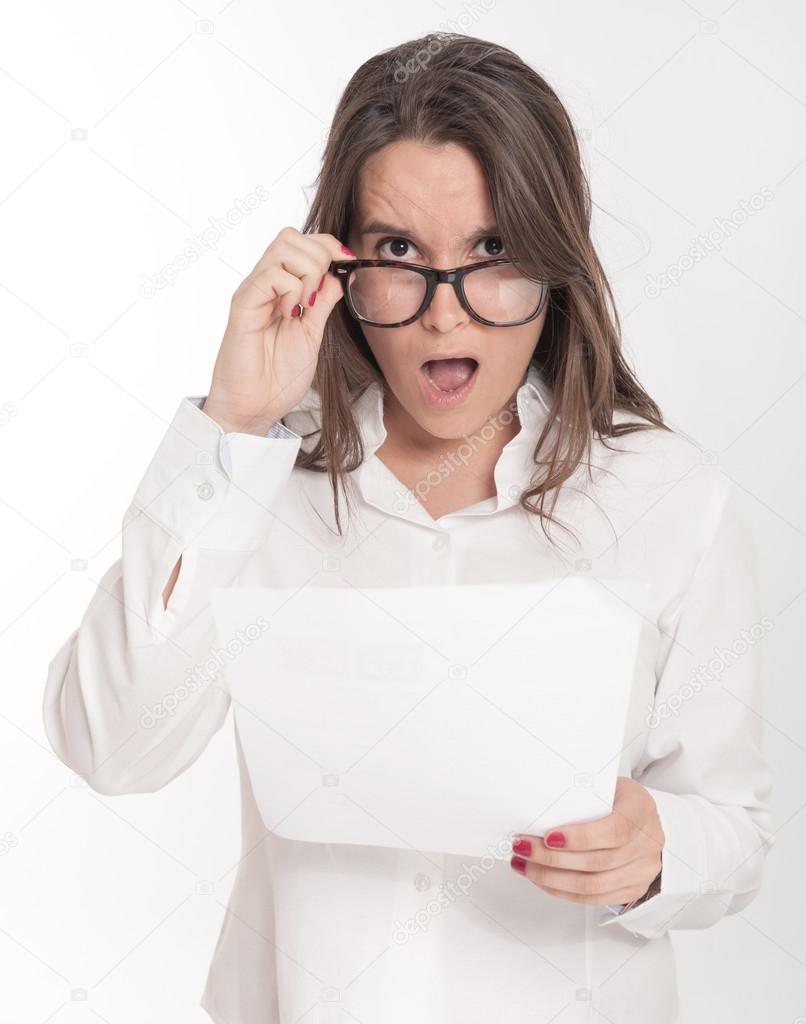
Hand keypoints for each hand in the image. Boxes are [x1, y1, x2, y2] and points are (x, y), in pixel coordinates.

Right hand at [202, 227, 351, 434]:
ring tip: (303, 307)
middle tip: (317, 298)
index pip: (303, 242)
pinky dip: (290, 290)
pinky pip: (271, 275)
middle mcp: (264, 284)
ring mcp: (253, 292)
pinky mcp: (243, 305)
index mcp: (280, 288)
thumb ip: (324, 302)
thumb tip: (339, 274)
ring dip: (306, 273)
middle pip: (292, 235)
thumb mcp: (313, 333)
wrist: (255, 407)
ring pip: (283, 247)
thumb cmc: (279, 377)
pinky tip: (288, 315)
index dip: (329, 245)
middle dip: (319, 257)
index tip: (347, 265)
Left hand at [509, 776, 663, 905]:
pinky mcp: (631, 889)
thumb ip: (582, 797)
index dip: (579, 838)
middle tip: (523, 848)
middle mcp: (646, 843)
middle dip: (551, 859)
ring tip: (524, 865)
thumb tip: (539, 808)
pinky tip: (542, 879)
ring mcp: (641, 870)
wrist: (645, 819)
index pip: (613, 830)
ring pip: (592, 886)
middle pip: (597, 862)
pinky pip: (593, 898)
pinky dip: (562, 890)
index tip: (548, 836)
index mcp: (640, 810)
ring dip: (550, 878)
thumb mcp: (606, 786)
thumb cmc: (620, 799)